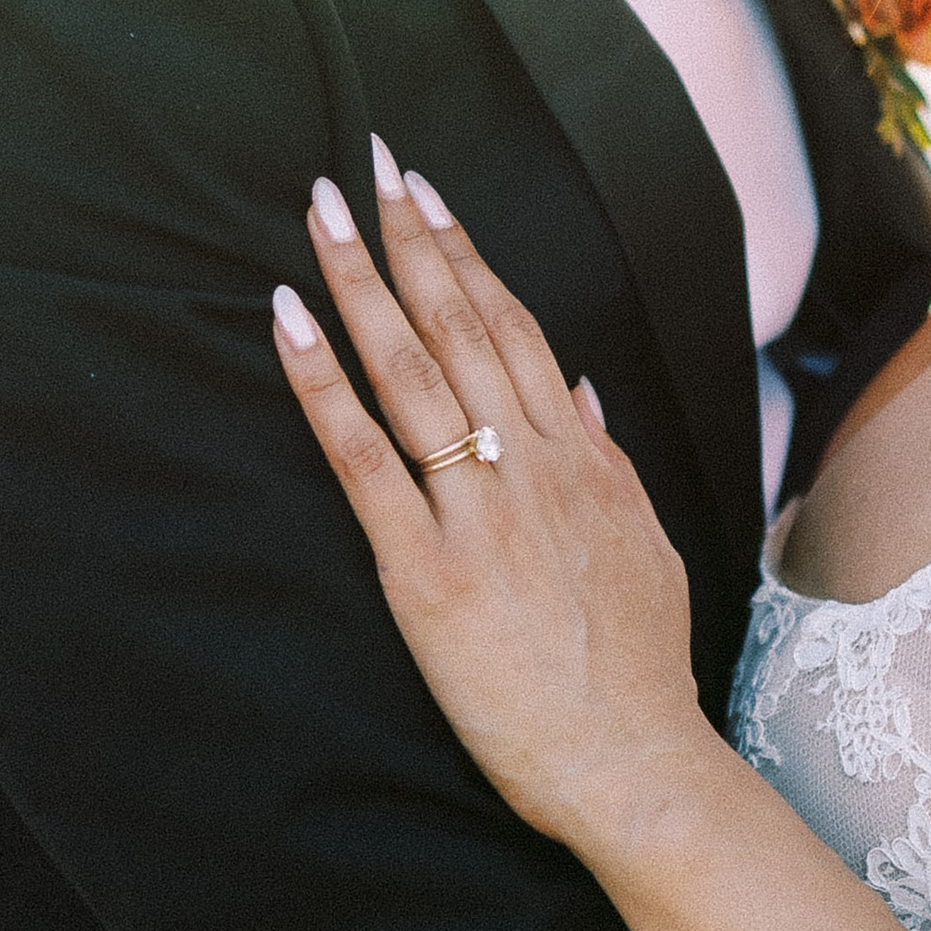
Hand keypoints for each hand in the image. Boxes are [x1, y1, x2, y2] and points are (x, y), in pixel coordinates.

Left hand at [271, 144, 714, 851]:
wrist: (635, 766)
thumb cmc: (634, 673)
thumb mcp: (643, 548)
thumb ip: (607, 462)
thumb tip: (582, 390)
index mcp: (582, 461)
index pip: (515, 329)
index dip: (466, 256)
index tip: (430, 197)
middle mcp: (533, 468)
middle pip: (460, 327)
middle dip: (409, 239)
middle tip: (366, 164)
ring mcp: (479, 516)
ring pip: (412, 372)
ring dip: (361, 281)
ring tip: (321, 214)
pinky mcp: (427, 573)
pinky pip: (363, 460)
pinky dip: (321, 384)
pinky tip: (288, 322)